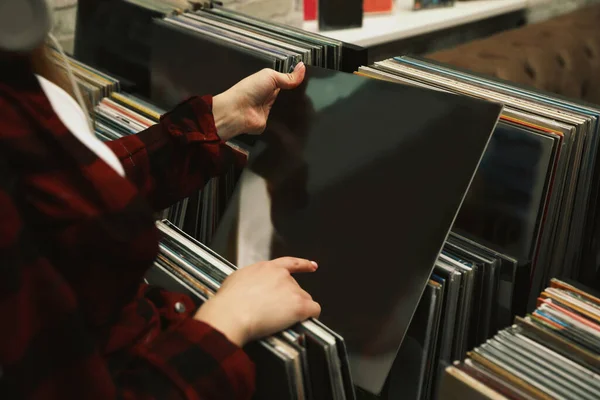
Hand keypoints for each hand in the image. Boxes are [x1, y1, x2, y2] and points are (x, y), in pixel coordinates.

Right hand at [194, 257, 319, 346]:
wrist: (231, 314)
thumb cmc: (228, 303)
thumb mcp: (237, 280)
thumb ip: (250, 281)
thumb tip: (250, 289)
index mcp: (266, 268)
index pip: (289, 263)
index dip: (303, 265)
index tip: (312, 266)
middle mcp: (282, 276)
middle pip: (296, 287)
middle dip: (289, 300)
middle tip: (276, 313)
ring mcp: (291, 290)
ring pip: (304, 300)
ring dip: (297, 310)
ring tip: (279, 321)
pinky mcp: (299, 305)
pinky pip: (314, 310)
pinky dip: (310, 317)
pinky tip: (301, 322)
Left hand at [212, 63, 305, 140]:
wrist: (238, 111)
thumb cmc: (249, 90)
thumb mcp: (270, 76)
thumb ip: (287, 76)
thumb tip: (302, 68)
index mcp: (270, 83)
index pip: (288, 82)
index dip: (298, 81)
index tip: (313, 81)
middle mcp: (272, 96)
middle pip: (290, 96)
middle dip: (300, 95)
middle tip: (314, 95)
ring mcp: (273, 111)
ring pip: (290, 109)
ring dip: (297, 108)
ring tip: (312, 106)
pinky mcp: (273, 123)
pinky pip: (286, 122)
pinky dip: (292, 121)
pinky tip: (302, 118)